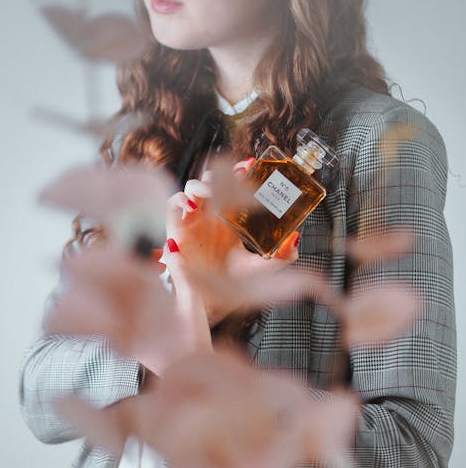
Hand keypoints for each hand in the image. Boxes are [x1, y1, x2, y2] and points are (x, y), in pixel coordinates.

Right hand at [165, 159, 299, 325]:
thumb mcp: (262, 268)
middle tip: (234, 175)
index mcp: (232, 219)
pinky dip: (179, 200)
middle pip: (213, 180)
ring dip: (200, 184)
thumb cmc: (235, 285)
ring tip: (210, 192)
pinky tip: (192, 207)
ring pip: (191, 188)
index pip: (235, 186)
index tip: (252, 164)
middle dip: (221, 172)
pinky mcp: (176, 230)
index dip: (241, 171)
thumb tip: (295, 238)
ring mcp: (193, 221)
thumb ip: (283, 256)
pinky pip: (172, 205)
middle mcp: (212, 215)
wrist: (213, 304)